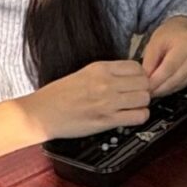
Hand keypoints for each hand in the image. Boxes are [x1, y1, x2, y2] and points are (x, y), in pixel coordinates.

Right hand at [24, 60, 150, 139]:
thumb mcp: (83, 74)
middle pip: (144, 83)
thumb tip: (127, 77)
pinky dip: (139, 118)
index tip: (135, 83)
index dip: (140, 76)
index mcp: (100, 68)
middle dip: (143, 91)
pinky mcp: (107, 120)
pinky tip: (130, 117)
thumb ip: (106, 74)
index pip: (137, 67)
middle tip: (136, 97)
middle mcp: (106, 82)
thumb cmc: (58, 96)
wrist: (42, 113)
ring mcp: (108, 101)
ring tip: (132, 107)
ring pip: (144, 99)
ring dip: (142, 105)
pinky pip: (138, 117)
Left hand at [141, 16, 186, 95]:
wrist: (185, 30)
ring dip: (165, 90)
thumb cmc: (170, 34)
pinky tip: (163, 87)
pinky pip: (184, 84)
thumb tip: (145, 79)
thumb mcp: (154, 42)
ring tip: (153, 90)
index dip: (156, 80)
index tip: (146, 87)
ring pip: (180, 84)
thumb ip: (149, 61)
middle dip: (159, 88)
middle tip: (147, 91)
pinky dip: (172, 88)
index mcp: (186, 43)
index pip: (169, 67)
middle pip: (176, 78)